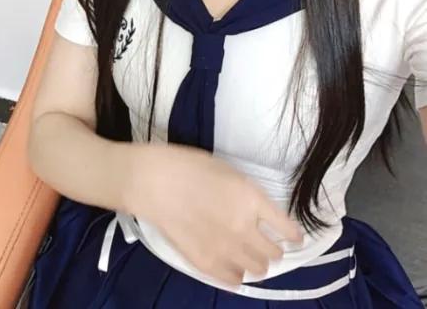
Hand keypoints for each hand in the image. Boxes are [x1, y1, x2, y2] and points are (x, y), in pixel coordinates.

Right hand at [123, 143, 303, 288]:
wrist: (154, 182)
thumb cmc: (190, 166)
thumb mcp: (229, 172)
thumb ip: (248, 196)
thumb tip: (260, 213)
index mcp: (252, 200)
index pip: (285, 228)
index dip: (293, 234)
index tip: (294, 237)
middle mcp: (244, 228)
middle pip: (273, 253)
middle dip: (274, 250)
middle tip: (268, 244)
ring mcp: (225, 249)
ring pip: (257, 270)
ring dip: (257, 263)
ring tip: (249, 256)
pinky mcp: (205, 264)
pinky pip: (233, 282)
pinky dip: (237, 277)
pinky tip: (234, 269)